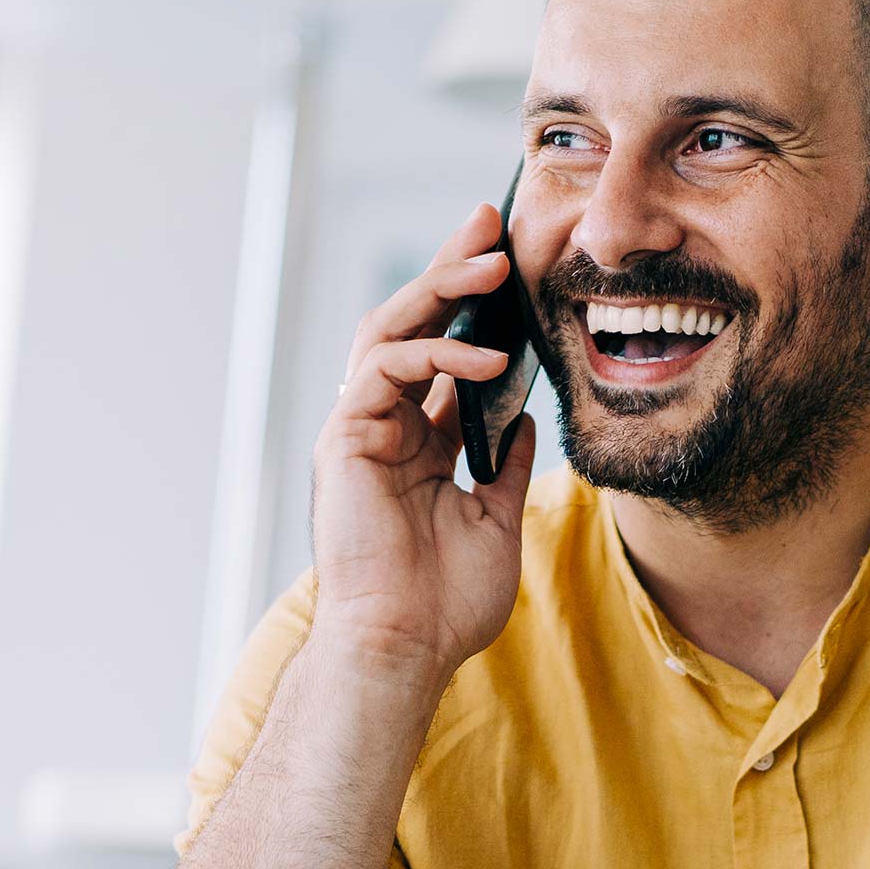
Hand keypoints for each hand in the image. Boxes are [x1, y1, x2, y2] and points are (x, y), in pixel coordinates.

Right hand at [306, 202, 538, 687]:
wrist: (408, 647)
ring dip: (440, 289)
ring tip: (492, 261)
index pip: (443, 356)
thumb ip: (506, 467)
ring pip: (390, 330)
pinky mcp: (344, 439)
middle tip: (489, 221)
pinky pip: (386, 370)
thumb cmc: (446, 603)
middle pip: (411, 325)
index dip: (472, 309)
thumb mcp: (497, 522)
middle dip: (450, 269)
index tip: (510, 265)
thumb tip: (525, 420)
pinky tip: (488, 359)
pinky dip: (437, 356)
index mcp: (417, 446)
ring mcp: (360, 431)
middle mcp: (384, 429)